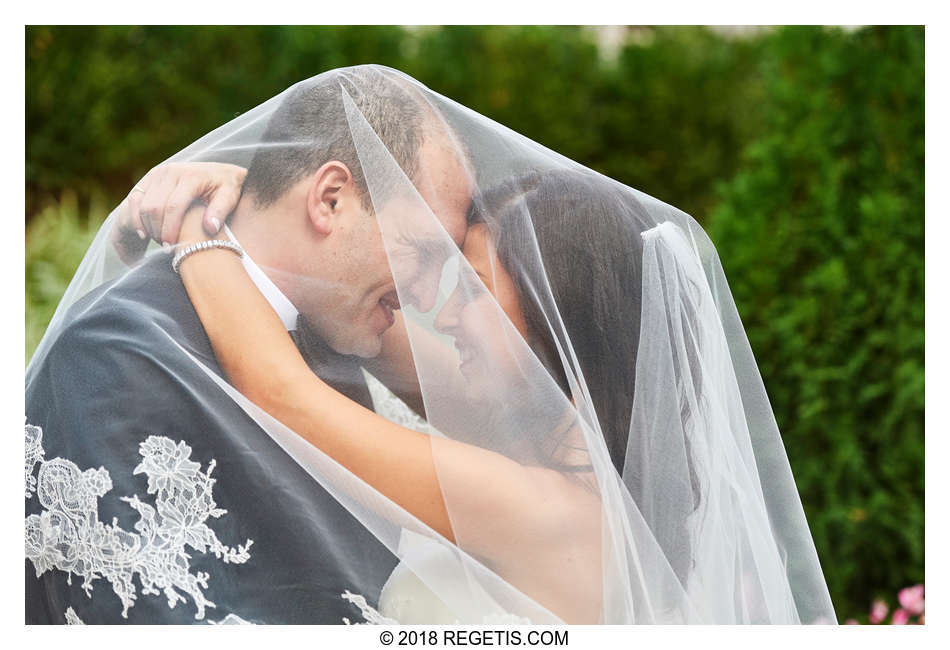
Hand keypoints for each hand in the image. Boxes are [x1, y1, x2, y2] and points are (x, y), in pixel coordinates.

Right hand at [110, 162, 245, 263]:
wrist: (220, 172)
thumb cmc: (227, 188)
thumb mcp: (231, 196)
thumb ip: (221, 210)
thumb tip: (209, 228)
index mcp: (189, 176)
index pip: (173, 206)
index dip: (170, 229)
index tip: (171, 248)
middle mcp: (169, 172)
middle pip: (153, 207)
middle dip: (156, 231)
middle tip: (165, 249)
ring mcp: (155, 175)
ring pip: (140, 205)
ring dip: (144, 228)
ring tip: (156, 245)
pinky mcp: (147, 180)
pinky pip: (133, 201)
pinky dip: (133, 221)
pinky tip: (142, 237)